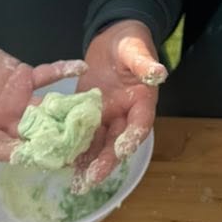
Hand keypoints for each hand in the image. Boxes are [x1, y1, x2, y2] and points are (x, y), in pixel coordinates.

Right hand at [0, 37, 86, 164]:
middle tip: (81, 145)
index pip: (3, 148)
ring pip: (45, 108)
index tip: (41, 158)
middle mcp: (4, 121)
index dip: (20, 153)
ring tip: (90, 111)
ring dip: (67, 110)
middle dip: (55, 140)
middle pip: (32, 134)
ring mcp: (18, 101)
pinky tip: (81, 67)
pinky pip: (46, 76)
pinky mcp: (25, 79)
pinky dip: (62, 71)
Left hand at [71, 20, 166, 191]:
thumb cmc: (129, 43)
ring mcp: (107, 116)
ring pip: (100, 143)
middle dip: (106, 160)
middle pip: (118, 141)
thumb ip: (145, 63)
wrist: (113, 38)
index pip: (140, 123)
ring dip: (89, 163)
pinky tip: (63, 163)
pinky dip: (76, 149)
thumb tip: (159, 72)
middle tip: (92, 179)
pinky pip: (83, 134)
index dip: (132, 137)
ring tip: (77, 183)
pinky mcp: (89, 114)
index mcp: (142, 101)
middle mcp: (126, 114)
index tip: (122, 149)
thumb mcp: (136, 50)